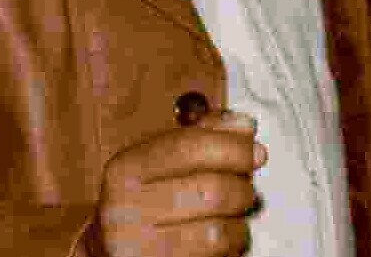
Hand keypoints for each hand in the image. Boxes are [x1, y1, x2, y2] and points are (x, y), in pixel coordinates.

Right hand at [89, 111, 266, 256]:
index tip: (258, 153)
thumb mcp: (160, 161)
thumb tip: (245, 126)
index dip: (232, 148)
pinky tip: (222, 241)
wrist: (112, 250)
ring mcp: (137, 248)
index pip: (188, 147)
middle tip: (247, 191)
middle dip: (242, 189)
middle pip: (211, 191)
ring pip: (216, 232)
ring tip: (235, 219)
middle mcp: (125, 210)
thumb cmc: (145, 199)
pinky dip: (229, 248)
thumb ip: (202, 136)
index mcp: (126, 170)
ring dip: (239, 225)